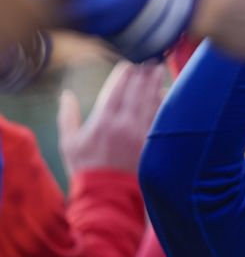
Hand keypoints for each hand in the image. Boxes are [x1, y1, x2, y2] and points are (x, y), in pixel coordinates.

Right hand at [58, 62, 165, 176]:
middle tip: (150, 60)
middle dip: (143, 74)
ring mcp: (141, 133)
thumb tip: (66, 95)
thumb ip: (68, 116)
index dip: (124, 73)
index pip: (116, 89)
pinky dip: (162, 104)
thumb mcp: (69, 143)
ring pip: (151, 102)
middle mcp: (124, 124)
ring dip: (155, 84)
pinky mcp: (152, 143)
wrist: (107, 196)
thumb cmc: (85, 170)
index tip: (129, 62)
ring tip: (159, 71)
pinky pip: (159, 118)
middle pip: (137, 91)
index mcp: (103, 121)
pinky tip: (165, 94)